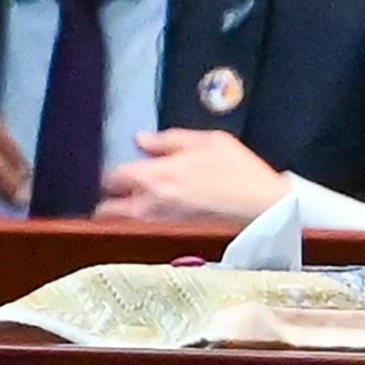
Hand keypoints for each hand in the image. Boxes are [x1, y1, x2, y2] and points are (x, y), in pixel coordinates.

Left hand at [96, 128, 289, 226]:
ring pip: (123, 215)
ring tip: (131, 188)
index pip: (110, 177)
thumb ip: (169, 139)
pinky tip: (156, 195)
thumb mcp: (208, 140)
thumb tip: (143, 139)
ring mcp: (159, 217)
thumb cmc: (237, 170)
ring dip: (121, 204)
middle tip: (113, 180)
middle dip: (106, 194)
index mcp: (155, 176)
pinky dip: (140, 209)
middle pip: (107, 206)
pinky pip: (142, 218)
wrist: (258, 203)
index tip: (112, 159)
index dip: (106, 167)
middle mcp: (150, 201)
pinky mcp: (171, 225)